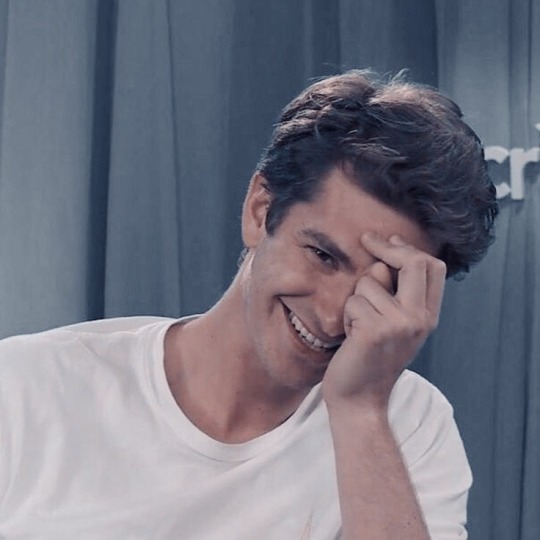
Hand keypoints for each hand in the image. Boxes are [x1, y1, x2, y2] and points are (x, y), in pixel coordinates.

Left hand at [322, 233, 446, 411]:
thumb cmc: (371, 358)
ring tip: (358, 325)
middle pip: (412, 263)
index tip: (388, 240)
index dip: (409, 249)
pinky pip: (353, 301)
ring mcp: (399, 326)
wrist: (360, 400)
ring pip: (369, 281)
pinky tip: (351, 337)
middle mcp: (419, 320)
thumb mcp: (394, 325)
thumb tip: (385, 255)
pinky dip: (346, 316)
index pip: (433, 267)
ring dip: (356, 298)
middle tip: (366, 240)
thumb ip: (396, 293)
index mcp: (428, 317)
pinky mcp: (374, 332)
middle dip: (386, 247)